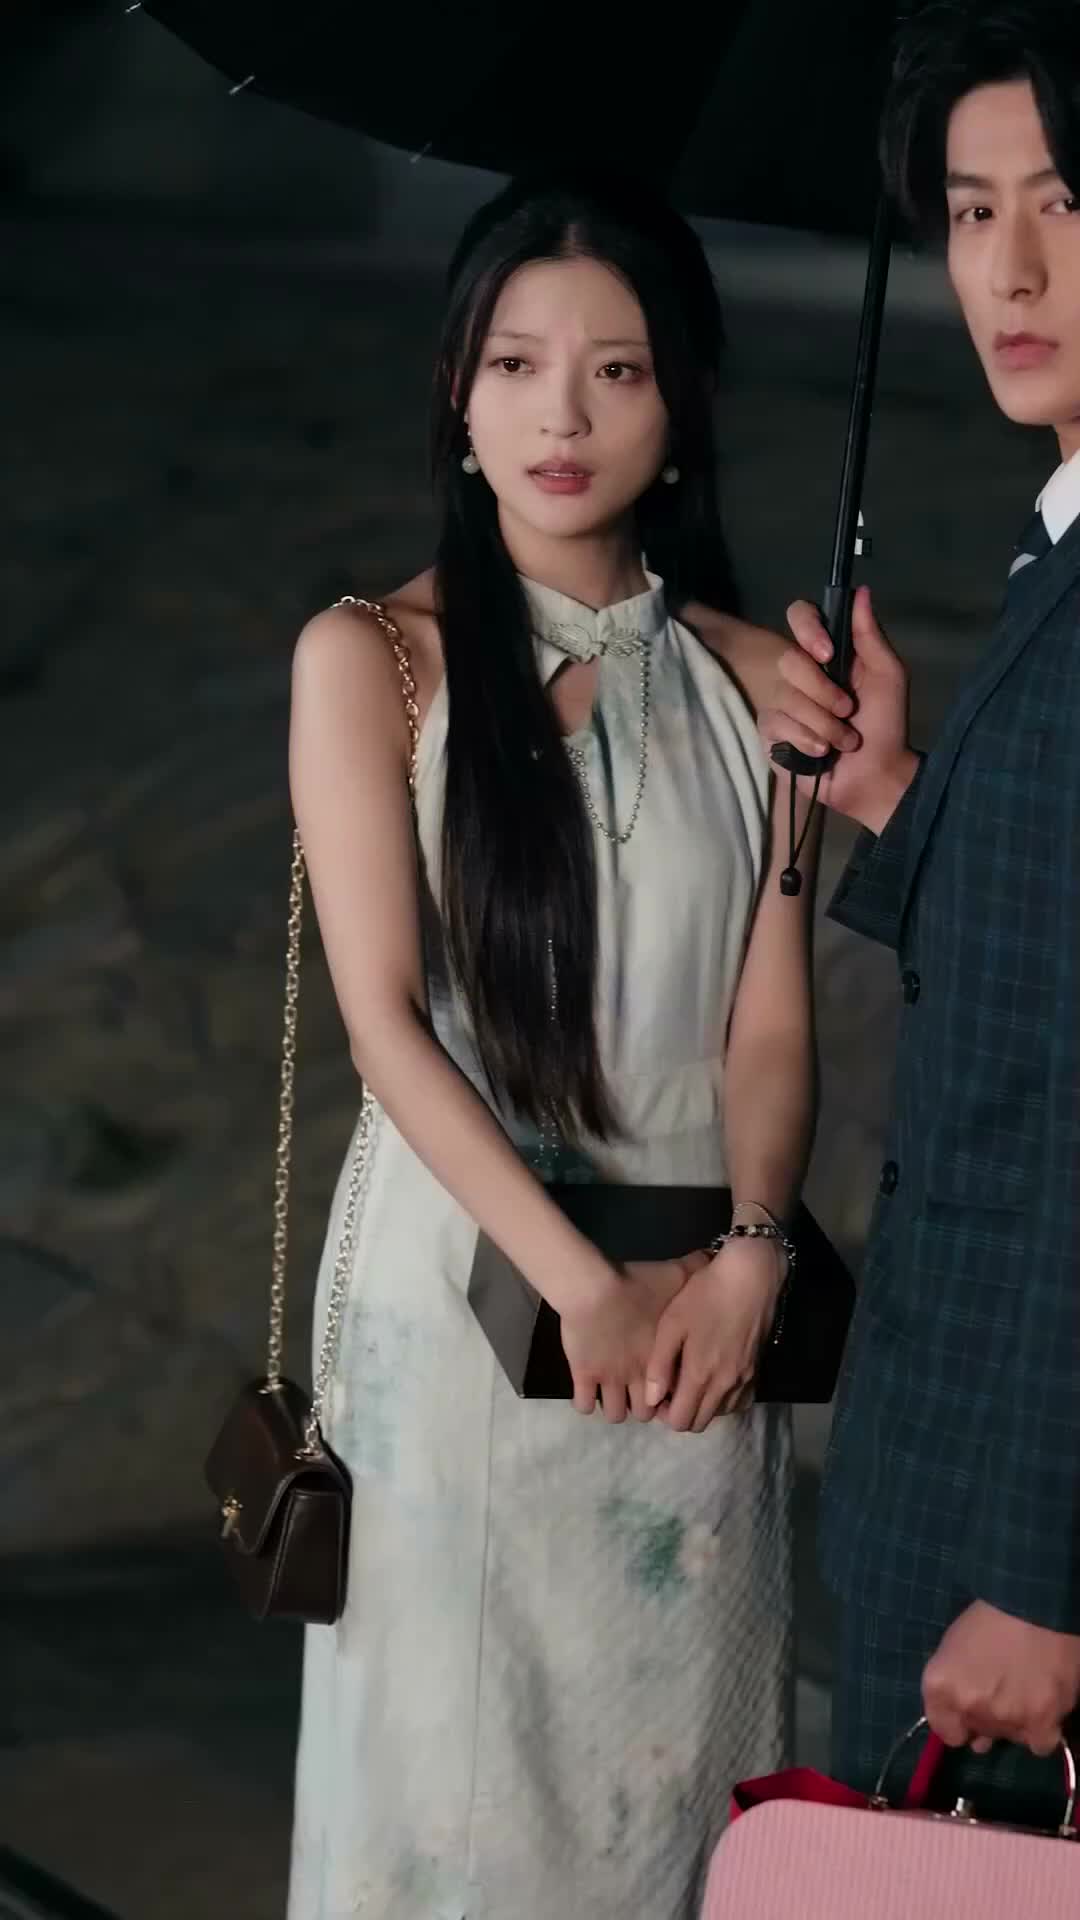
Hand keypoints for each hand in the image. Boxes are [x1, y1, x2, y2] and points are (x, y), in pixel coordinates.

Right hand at [559, 1252, 709, 1424]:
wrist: (593, 1288)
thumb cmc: (636, 1284)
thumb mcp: (673, 1275)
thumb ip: (692, 1270)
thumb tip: (709, 1259)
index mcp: (661, 1359)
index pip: (671, 1396)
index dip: (668, 1395)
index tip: (663, 1386)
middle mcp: (637, 1377)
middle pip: (643, 1414)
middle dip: (642, 1407)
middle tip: (638, 1393)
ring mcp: (609, 1379)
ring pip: (614, 1415)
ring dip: (614, 1407)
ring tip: (612, 1394)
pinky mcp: (583, 1376)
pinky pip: (582, 1404)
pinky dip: (585, 1402)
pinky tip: (588, 1391)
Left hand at [643, 1236, 785, 1433]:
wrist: (750, 1277)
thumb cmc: (704, 1296)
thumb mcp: (672, 1324)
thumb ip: (660, 1365)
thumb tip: (651, 1400)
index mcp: (700, 1376)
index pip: (680, 1421)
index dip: (664, 1414)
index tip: (658, 1394)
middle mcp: (725, 1386)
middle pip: (700, 1423)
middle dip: (682, 1414)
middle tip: (672, 1389)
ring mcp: (745, 1380)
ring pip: (720, 1413)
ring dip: (703, 1407)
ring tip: (692, 1381)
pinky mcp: (757, 1370)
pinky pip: (739, 1402)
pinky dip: (724, 1400)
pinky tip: (715, 1380)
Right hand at [759, 585, 917, 833]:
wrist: (875, 775)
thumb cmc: (885, 725)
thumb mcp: (887, 676)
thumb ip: (871, 636)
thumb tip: (861, 591)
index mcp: (827, 654)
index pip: (800, 616)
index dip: (807, 629)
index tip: (827, 653)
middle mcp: (799, 673)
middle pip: (788, 660)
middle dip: (823, 692)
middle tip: (847, 711)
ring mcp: (780, 703)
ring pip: (785, 698)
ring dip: (823, 724)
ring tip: (842, 741)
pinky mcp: (769, 734)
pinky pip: (775, 725)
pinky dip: (806, 741)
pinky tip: (820, 754)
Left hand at [922, 1600, 1079, 1756]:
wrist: (1034, 1602)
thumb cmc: (990, 1617)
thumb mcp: (954, 1645)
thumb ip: (954, 1688)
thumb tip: (973, 1736)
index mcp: (940, 1687)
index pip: (945, 1731)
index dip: (959, 1723)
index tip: (971, 1711)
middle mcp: (968, 1708)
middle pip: (980, 1734)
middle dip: (988, 1718)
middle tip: (1004, 1690)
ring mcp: (1005, 1720)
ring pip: (1011, 1738)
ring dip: (1017, 1722)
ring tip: (1026, 1689)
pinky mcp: (1041, 1725)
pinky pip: (1039, 1744)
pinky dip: (1042, 1730)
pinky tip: (1044, 1706)